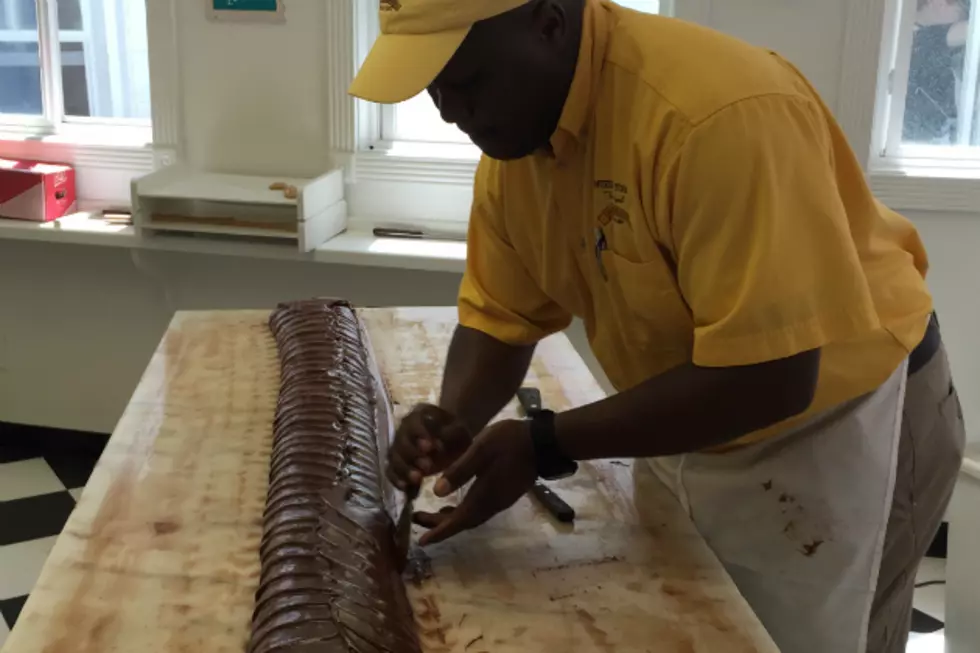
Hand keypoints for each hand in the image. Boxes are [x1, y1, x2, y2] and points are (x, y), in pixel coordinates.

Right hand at [388, 404, 470, 491]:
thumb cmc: (456, 432)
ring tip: (418, 479)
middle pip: (400, 442)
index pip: (414, 422)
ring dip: (404, 469)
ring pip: (394, 457)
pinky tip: (406, 488)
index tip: (430, 447)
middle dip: (411, 454)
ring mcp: (399, 447)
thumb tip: (438, 446)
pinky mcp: (399, 464)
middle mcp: (404, 429)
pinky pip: (391, 471)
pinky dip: (396, 480)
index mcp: (419, 415)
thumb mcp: (459, 430)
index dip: (419, 434)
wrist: (453, 441)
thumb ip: (450, 434)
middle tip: (427, 466)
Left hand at [414, 419, 536, 545]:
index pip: (458, 521)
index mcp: (484, 496)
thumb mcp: (481, 450)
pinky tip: (456, 503)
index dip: (440, 532)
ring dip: (452, 519)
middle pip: (463, 522)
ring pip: (472, 517)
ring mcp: (500, 501)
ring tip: (431, 515)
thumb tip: (437, 493)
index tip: (422, 541)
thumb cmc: (510, 441)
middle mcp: (492, 504)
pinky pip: (479, 510)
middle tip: (418, 519)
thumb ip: (460, 471)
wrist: (543, 442)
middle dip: (440, 525)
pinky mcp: (505, 494)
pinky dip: (463, 512)